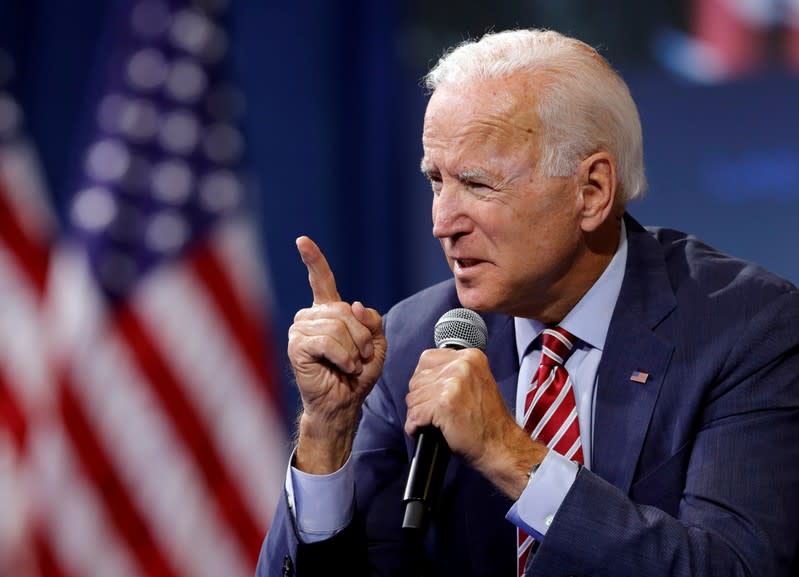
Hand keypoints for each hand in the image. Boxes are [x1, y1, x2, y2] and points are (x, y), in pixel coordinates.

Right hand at [289, 236, 386, 473]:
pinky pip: (328, 342)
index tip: (302, 241)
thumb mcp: (376, 344)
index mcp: (328, 312)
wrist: (343, 404)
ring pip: (338, 327)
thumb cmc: (357, 375)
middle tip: (362, 358)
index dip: (313, 260)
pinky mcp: (296, 346)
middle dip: (362, 337)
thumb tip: (355, 305)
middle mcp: (311, 317)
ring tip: (351, 365)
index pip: (321, 280)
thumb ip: (372, 321)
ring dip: (354, 350)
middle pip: (345, 311)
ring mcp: (300, 330)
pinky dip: (343, 357)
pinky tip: (342, 368)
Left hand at [404, 348, 546, 498]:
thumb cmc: (488, 421)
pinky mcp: (444, 403)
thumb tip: (422, 375)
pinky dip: (415, 427)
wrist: (501, 445)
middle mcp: (461, 365)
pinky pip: (414, 414)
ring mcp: (452, 383)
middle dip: (420, 399)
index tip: (430, 394)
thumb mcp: (476, 382)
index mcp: (470, 357)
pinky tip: (426, 431)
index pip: (426, 359)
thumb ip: (453, 372)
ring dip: (417, 414)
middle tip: (433, 413)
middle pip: (417, 379)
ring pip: (413, 398)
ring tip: (432, 423)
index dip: (424, 380)